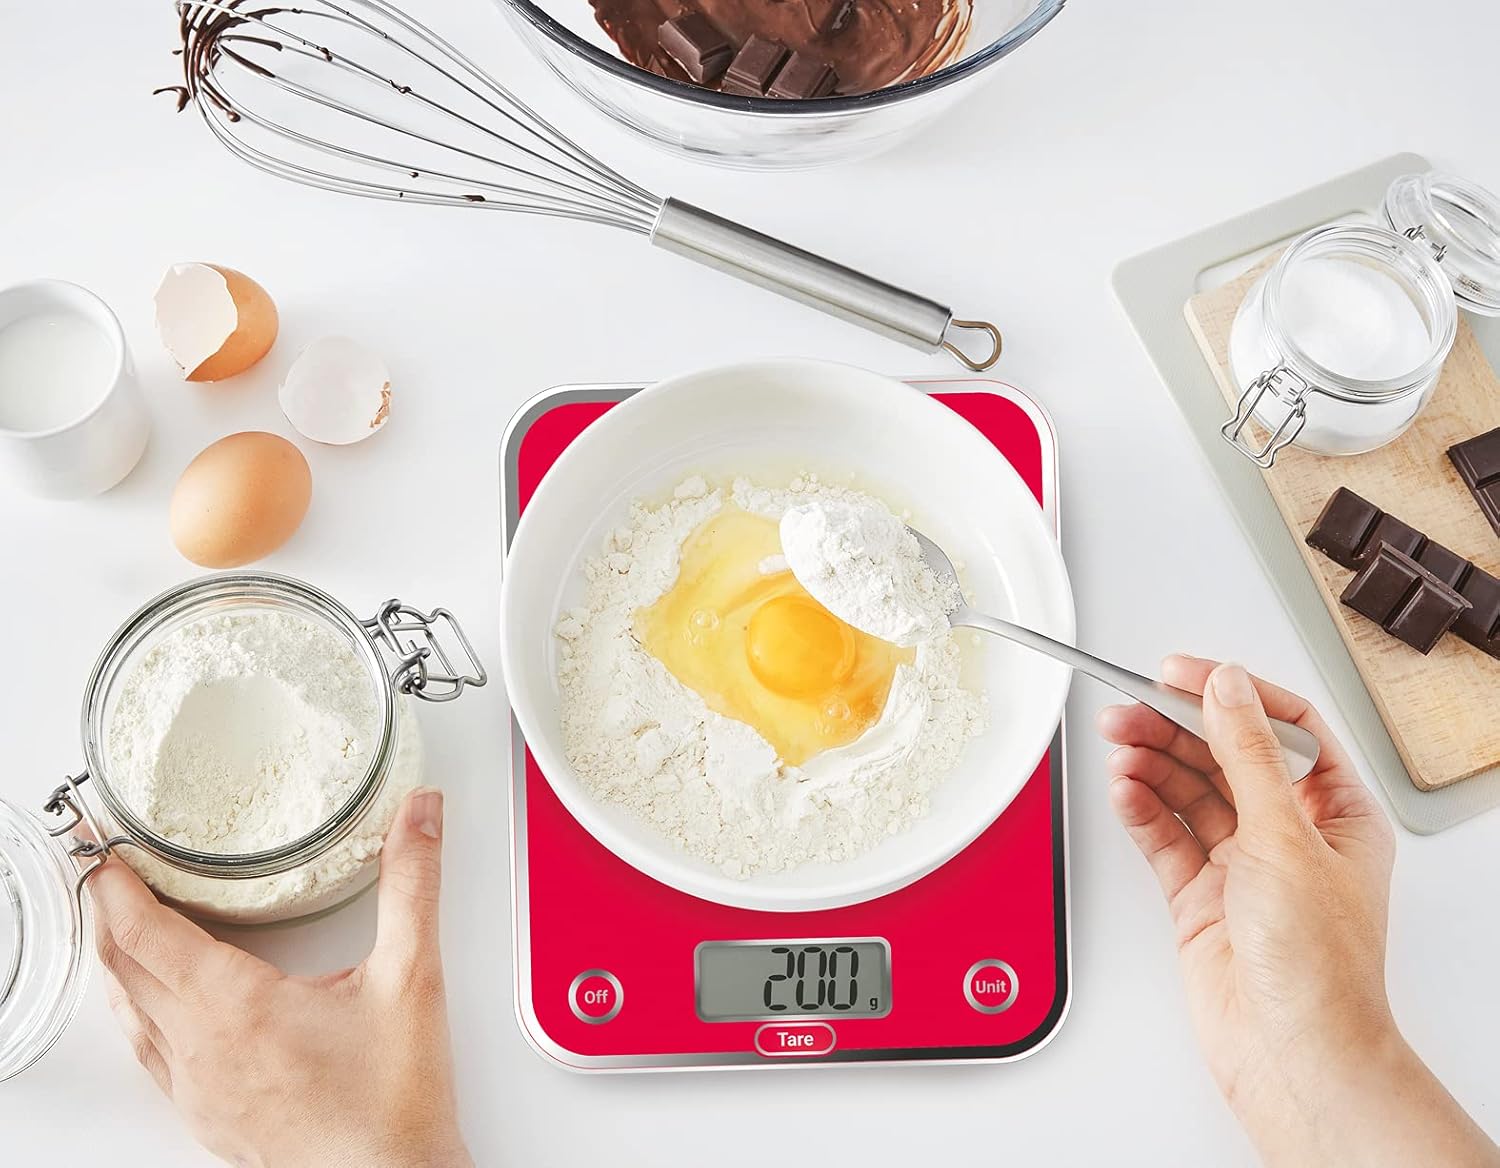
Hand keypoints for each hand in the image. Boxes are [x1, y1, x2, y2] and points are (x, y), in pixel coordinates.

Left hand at [88, 788, 472, 1167]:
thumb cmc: (394, 1099)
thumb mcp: (411, 975)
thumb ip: (413, 884)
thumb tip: (418, 816)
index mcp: (236, 1007)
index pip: (146, 936)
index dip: (119, 890)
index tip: (110, 857)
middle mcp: (201, 1051)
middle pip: (124, 972)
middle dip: (110, 918)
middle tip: (110, 876)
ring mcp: (199, 1091)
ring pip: (130, 1017)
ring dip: (120, 966)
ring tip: (125, 929)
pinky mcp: (209, 1118)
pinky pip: (151, 1057)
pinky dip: (140, 1015)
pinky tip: (160, 1009)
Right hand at [1099, 656, 1496, 1167]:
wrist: (1292, 1053)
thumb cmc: (1319, 967)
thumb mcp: (1284, 837)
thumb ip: (1247, 755)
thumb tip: (1227, 688)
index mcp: (1336, 812)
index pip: (1281, 728)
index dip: (1230, 694)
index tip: (1180, 673)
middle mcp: (1290, 834)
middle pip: (1223, 756)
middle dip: (1174, 728)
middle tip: (1127, 707)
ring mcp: (1243, 866)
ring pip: (1188, 793)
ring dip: (1151, 763)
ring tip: (1117, 742)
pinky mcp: (1201, 897)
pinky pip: (1164, 837)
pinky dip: (1140, 810)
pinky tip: (1124, 790)